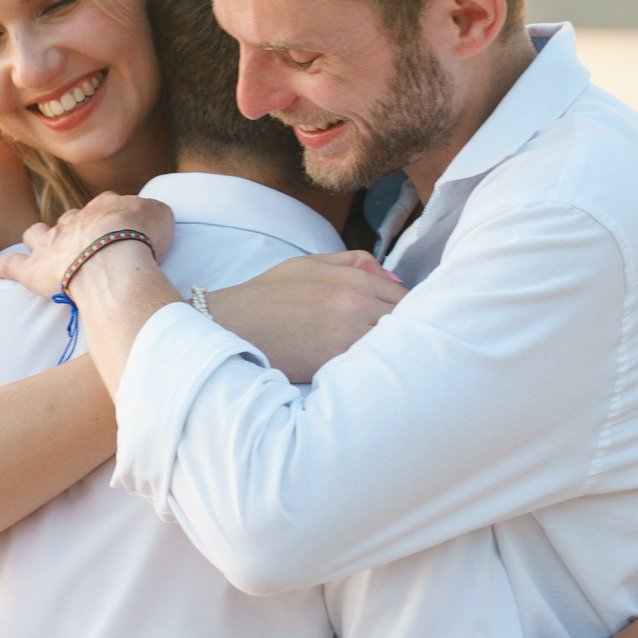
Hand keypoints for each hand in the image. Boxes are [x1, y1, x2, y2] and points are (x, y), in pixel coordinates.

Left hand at [0, 192, 174, 297]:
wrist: (113, 257)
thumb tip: (150, 214)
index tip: (119, 228)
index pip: (105, 205)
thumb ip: (151, 211)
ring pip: (36, 233)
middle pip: (69, 219)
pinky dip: (6, 266)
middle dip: (74, 229)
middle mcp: (74, 221)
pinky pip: (11, 265)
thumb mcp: (160, 214)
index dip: (111, 217)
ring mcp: (51, 243)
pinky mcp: (34, 270)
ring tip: (44, 251)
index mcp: (104, 207)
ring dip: (38, 240)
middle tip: (87, 246)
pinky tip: (3, 269)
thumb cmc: (140, 236)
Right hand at [204, 251, 404, 382]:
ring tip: (385, 362)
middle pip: (407, 324)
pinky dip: (372, 370)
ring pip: (392, 347)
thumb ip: (354, 263)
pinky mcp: (335, 363)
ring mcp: (348, 336)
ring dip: (391, 353)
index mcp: (354, 280)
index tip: (401, 325)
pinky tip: (365, 374)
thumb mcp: (308, 264)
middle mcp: (357, 306)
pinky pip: (369, 367)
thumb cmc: (266, 297)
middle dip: (404, 334)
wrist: (230, 324)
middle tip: (397, 347)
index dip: (407, 313)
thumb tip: (392, 277)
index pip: (405, 299)